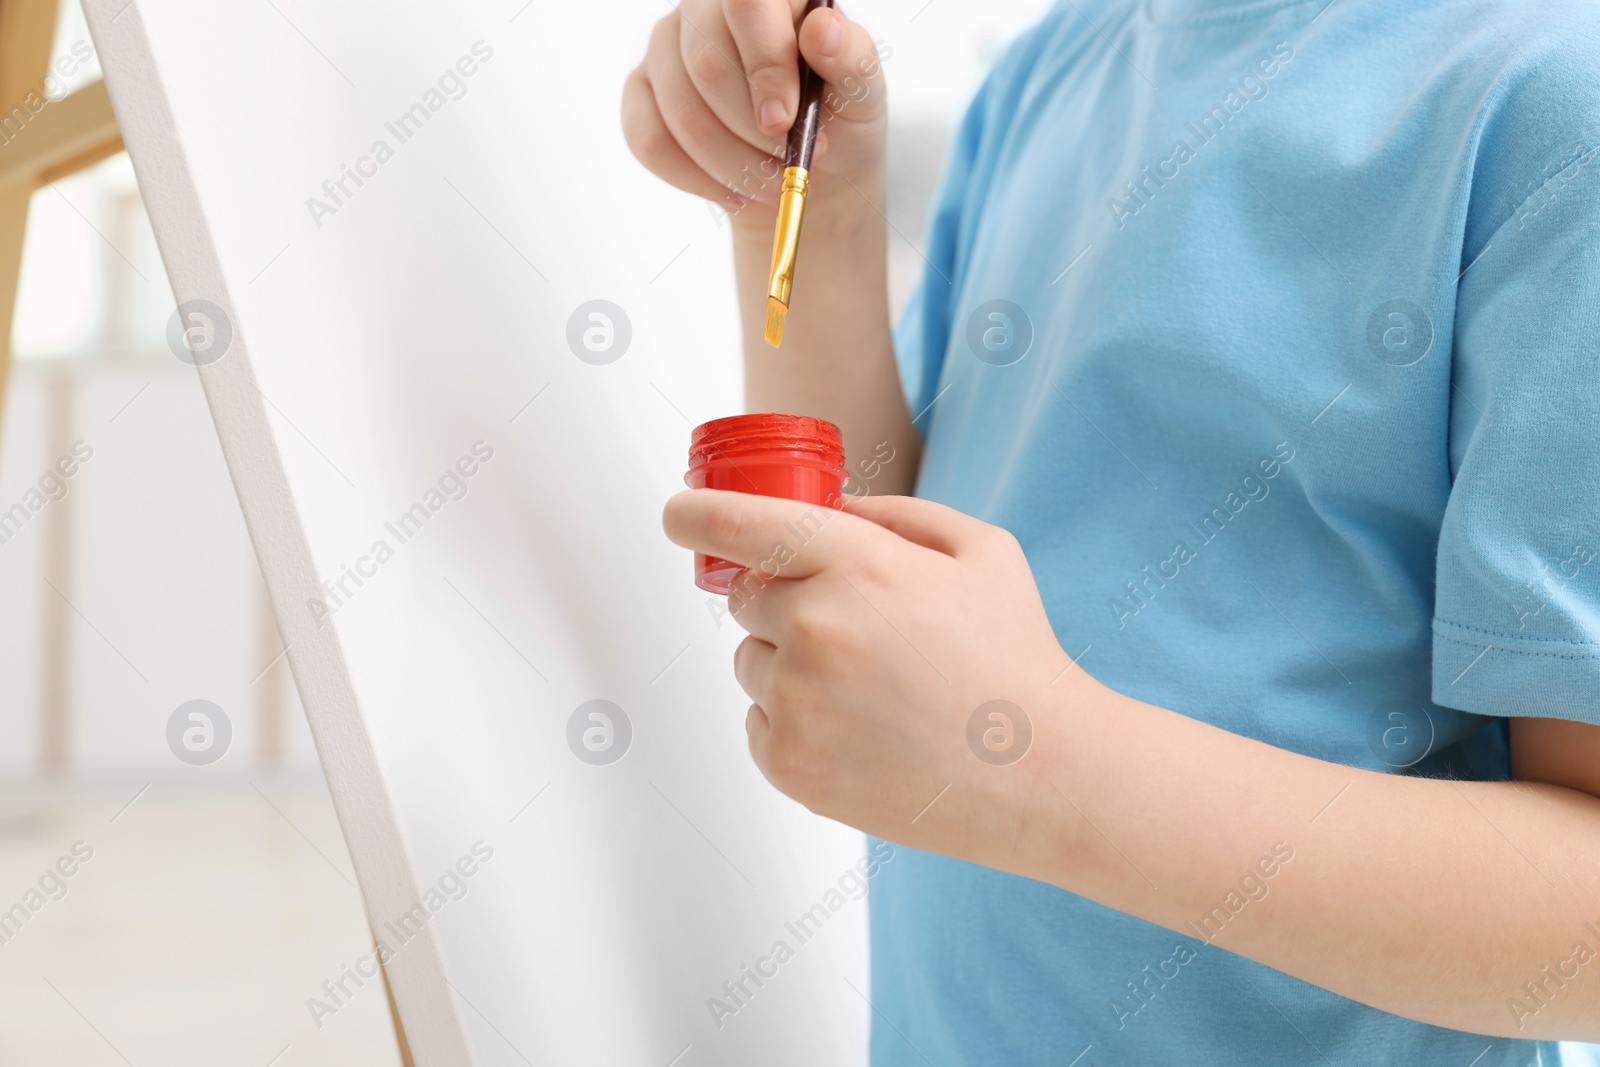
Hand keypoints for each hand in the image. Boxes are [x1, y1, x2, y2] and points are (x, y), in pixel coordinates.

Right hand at [621, 0, 887, 228]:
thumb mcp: (862, 95)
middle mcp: (708, 8)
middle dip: (750, 129)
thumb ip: (850, 60)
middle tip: (785, 161)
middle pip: (707, 62)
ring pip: (679, 109)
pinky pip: (649, 140)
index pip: (746, 4)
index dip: (762, 64)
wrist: (807, 172)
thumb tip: (822, 31)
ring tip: (767, 179)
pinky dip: (695, 178)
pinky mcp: (642, 91)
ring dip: (729, 162)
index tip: (782, 121)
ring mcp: (668, 46)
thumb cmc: (838, 122)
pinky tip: (730, 188)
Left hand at [663, 489, 1085, 868]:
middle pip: (744, 597)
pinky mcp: (790, 764)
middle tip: (853, 629)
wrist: (1044, 775)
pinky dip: (792, 720)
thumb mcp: (979, 551)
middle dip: (781, 601)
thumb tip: (824, 506)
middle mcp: (815, 630)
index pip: (736, 524)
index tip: (678, 514)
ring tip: (870, 689)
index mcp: (859, 565)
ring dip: (787, 663)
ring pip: (750, 662)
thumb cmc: (1015, 658)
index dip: (694, 514)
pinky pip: (757, 722)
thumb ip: (892, 514)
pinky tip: (861, 729)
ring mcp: (798, 702)